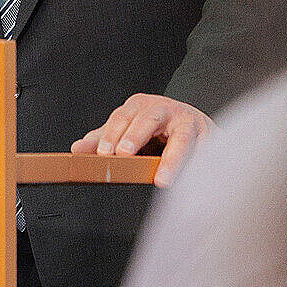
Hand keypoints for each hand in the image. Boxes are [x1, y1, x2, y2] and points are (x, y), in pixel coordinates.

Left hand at [71, 93, 212, 186]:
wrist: (194, 123)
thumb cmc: (155, 129)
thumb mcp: (127, 130)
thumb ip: (103, 139)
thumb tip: (77, 150)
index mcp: (140, 106)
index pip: (122, 116)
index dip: (112, 134)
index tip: (103, 153)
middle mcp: (164, 108)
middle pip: (149, 119)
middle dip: (135, 136)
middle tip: (123, 155)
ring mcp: (188, 121)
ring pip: (181, 137)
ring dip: (172, 159)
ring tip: (162, 180)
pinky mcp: (209, 136)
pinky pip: (205, 151)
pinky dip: (199, 165)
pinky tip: (193, 179)